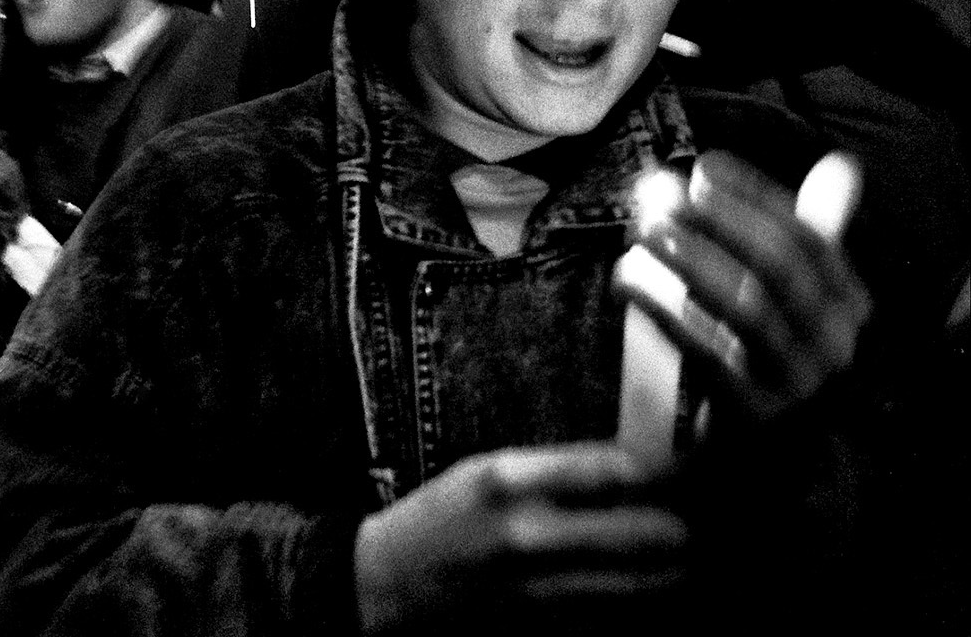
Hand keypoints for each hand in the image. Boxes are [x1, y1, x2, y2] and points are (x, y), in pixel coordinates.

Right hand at [353, 443, 685, 630]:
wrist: (387, 587)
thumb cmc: (440, 520)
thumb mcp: (485, 472)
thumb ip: (558, 470)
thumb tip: (639, 467)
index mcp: (508, 481)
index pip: (617, 469)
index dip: (665, 470)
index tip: (686, 470)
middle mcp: (528, 536)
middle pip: (650, 533)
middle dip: (685, 527)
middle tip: (701, 520)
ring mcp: (540, 591)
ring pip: (648, 587)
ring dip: (676, 572)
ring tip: (687, 557)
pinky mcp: (546, 635)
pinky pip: (621, 623)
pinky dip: (643, 608)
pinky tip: (648, 594)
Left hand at [619, 150, 868, 422]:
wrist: (767, 457)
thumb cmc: (770, 355)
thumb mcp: (795, 294)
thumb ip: (812, 230)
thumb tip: (843, 164)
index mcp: (848, 304)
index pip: (807, 238)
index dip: (755, 197)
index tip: (704, 166)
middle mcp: (835, 343)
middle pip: (780, 268)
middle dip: (721, 224)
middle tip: (664, 197)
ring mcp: (799, 382)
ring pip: (747, 308)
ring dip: (692, 263)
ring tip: (642, 233)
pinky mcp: (755, 414)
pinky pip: (710, 354)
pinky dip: (667, 312)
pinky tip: (629, 284)